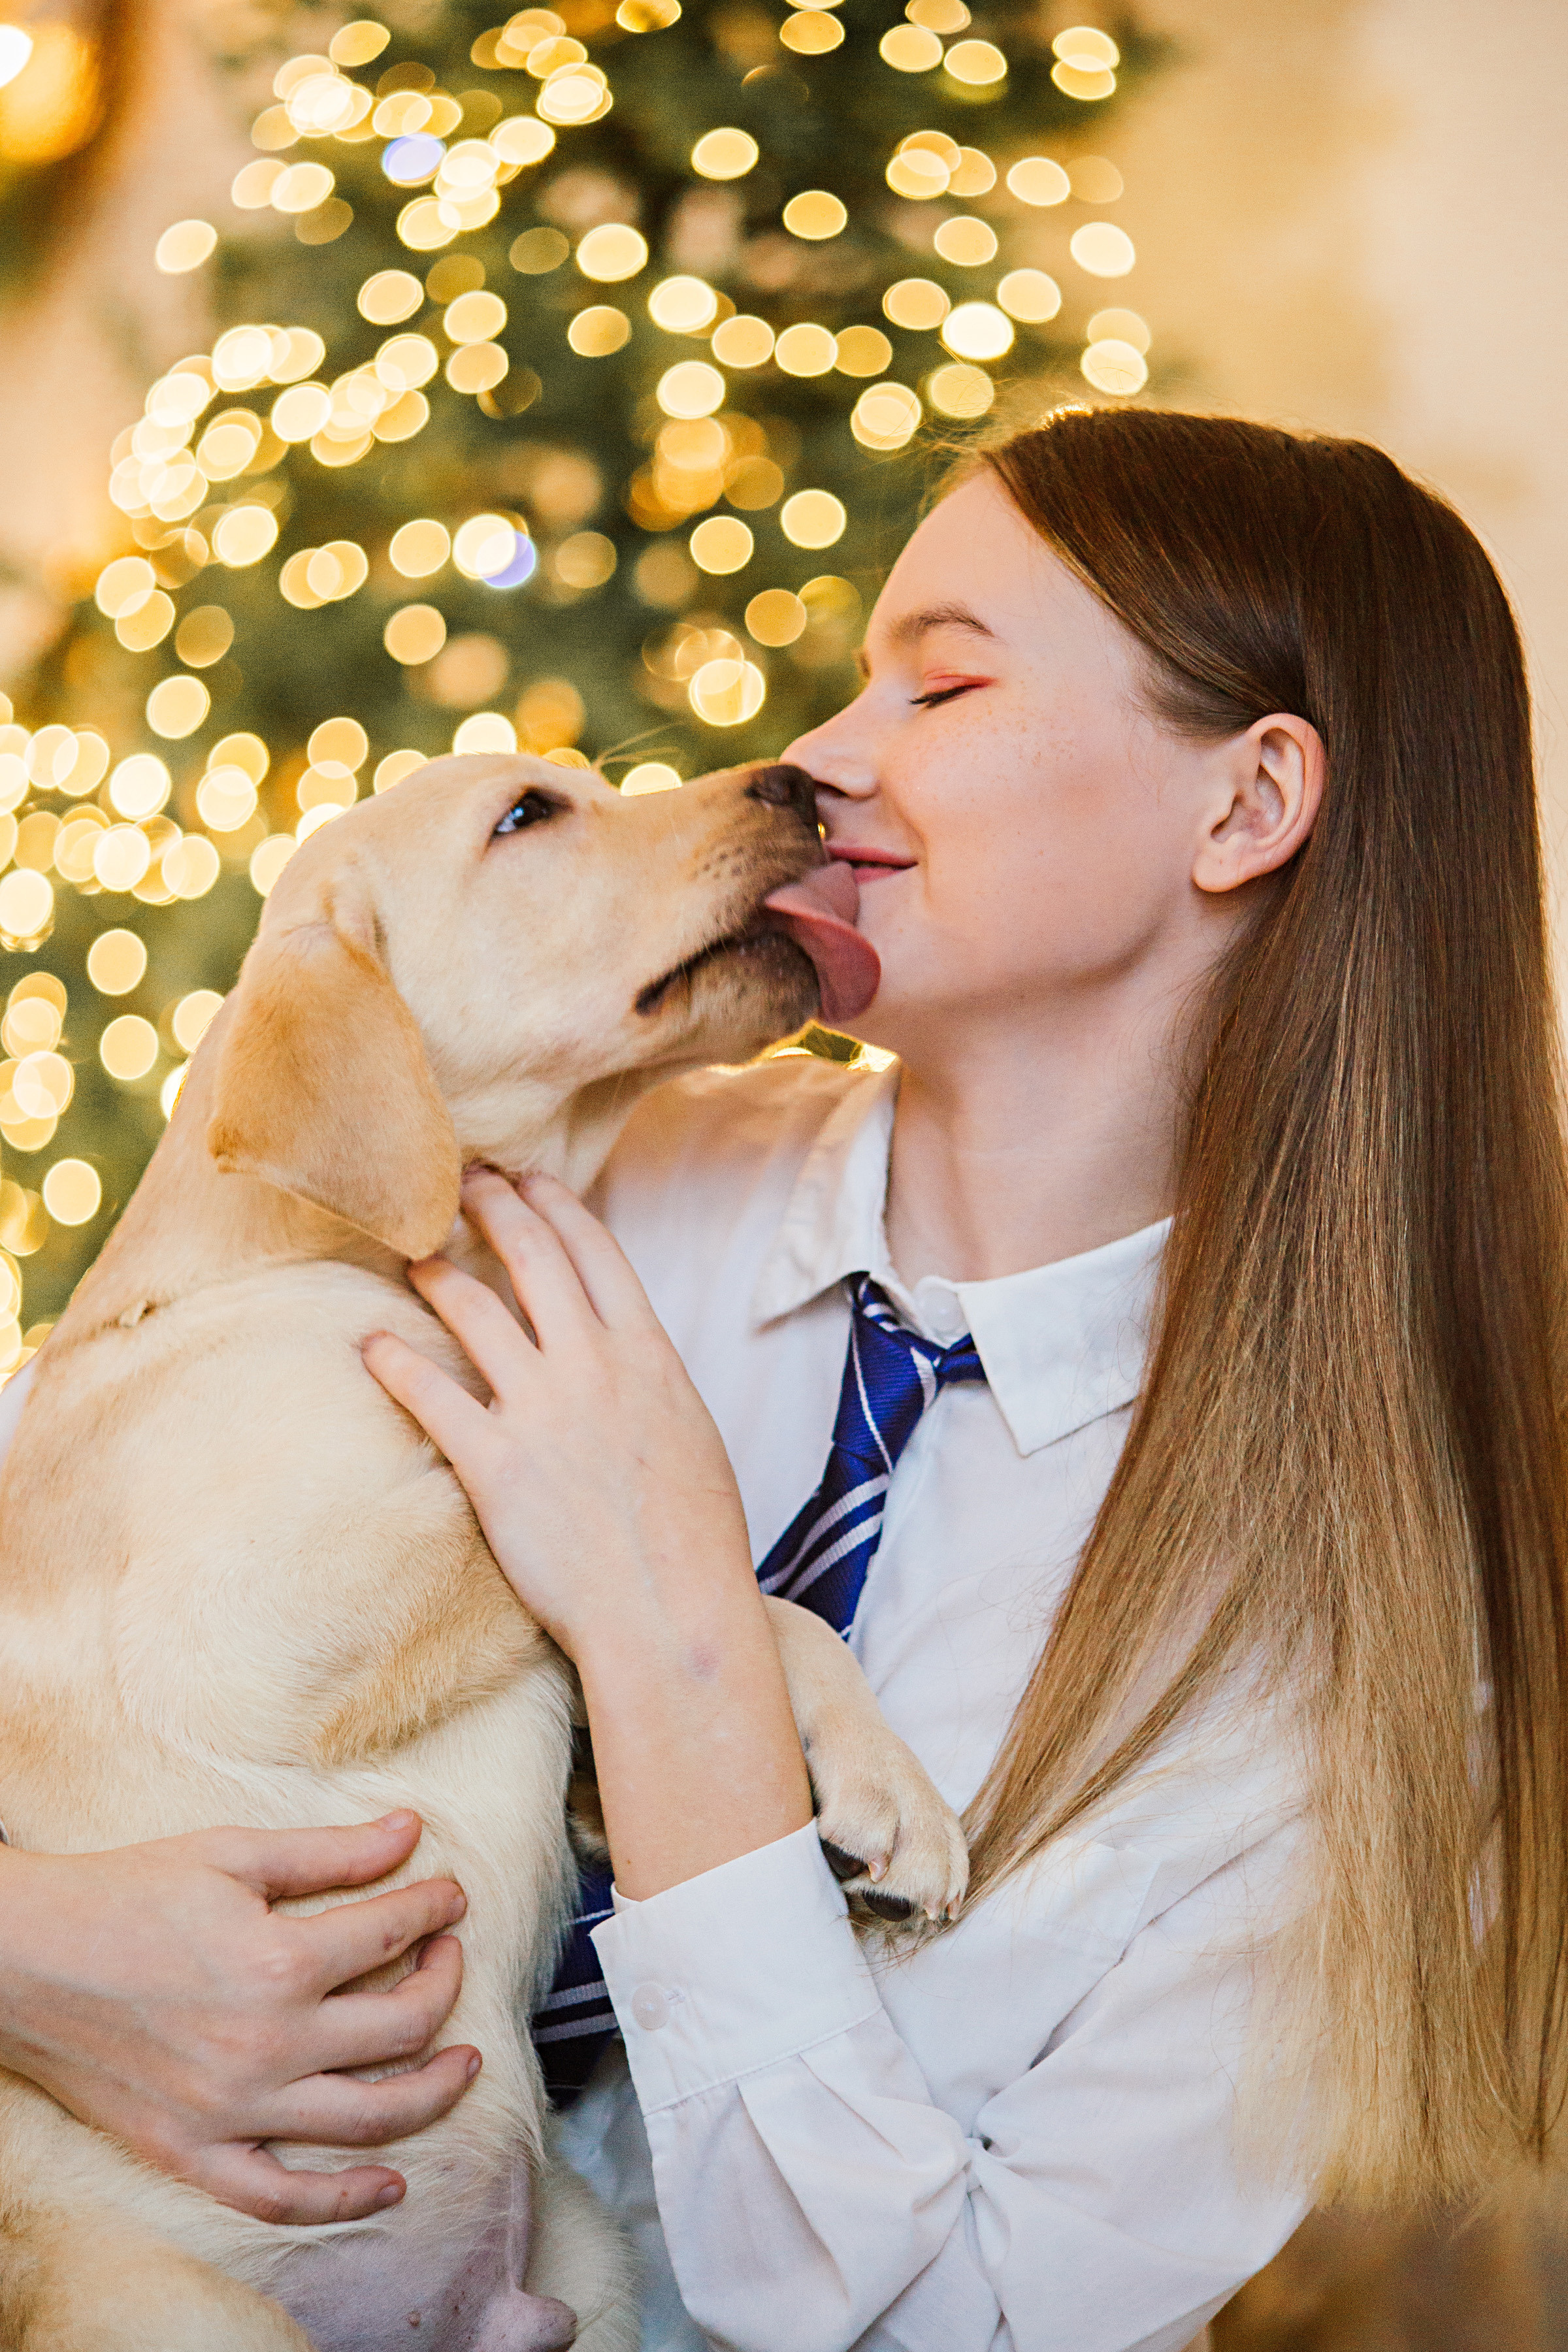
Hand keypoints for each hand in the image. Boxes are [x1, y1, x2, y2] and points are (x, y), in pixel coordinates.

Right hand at [0, 1811, 476, 2223]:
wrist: (24, 1960)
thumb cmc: (126, 1894)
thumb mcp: (233, 1854)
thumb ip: (330, 1853)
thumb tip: (411, 1830)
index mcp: (281, 1963)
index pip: (393, 1937)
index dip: (434, 1910)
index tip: (450, 1897)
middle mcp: (268, 2046)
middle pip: (402, 2029)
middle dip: (444, 1985)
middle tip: (448, 1959)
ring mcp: (232, 2109)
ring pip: (368, 2120)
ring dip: (433, 2093)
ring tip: (463, 2064)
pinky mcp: (193, 2152)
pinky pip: (282, 2197)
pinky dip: (344, 2200)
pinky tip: (390, 2185)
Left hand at [363, 1171, 811, 1897]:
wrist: (669, 1610)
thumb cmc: (694, 1538)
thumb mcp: (689, 1434)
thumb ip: (649, 1385)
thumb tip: (624, 1363)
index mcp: (648, 1353)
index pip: (594, 1250)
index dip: (555, 1205)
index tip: (529, 1179)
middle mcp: (591, 1364)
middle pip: (530, 1257)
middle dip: (490, 1207)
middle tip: (459, 1183)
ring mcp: (540, 1409)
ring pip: (472, 1310)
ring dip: (436, 1274)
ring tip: (412, 1259)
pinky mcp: (492, 1463)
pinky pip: (429, 1393)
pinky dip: (393, 1359)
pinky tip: (370, 1344)